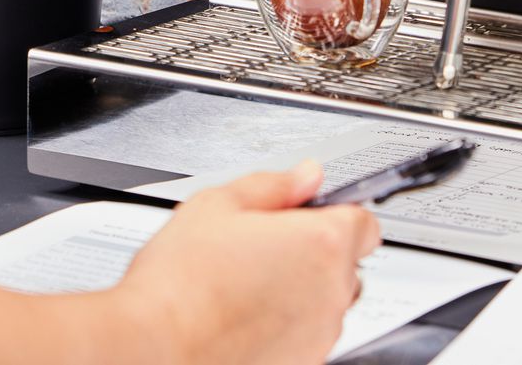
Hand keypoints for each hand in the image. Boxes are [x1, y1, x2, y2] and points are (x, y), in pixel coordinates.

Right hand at [119, 162, 381, 364]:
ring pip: (324, 302)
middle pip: (344, 263)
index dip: (337, 213)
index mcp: (322, 243)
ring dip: (299, 290)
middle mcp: (332, 293)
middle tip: (265, 246)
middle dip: (314, 252)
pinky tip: (244, 315)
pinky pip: (305, 335)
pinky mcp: (303, 364)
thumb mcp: (218, 205)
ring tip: (246, 283)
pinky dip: (285, 326)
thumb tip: (303, 176)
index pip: (365, 220)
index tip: (311, 213)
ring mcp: (319, 336)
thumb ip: (274, 185)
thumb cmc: (181, 284)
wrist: (156, 348)